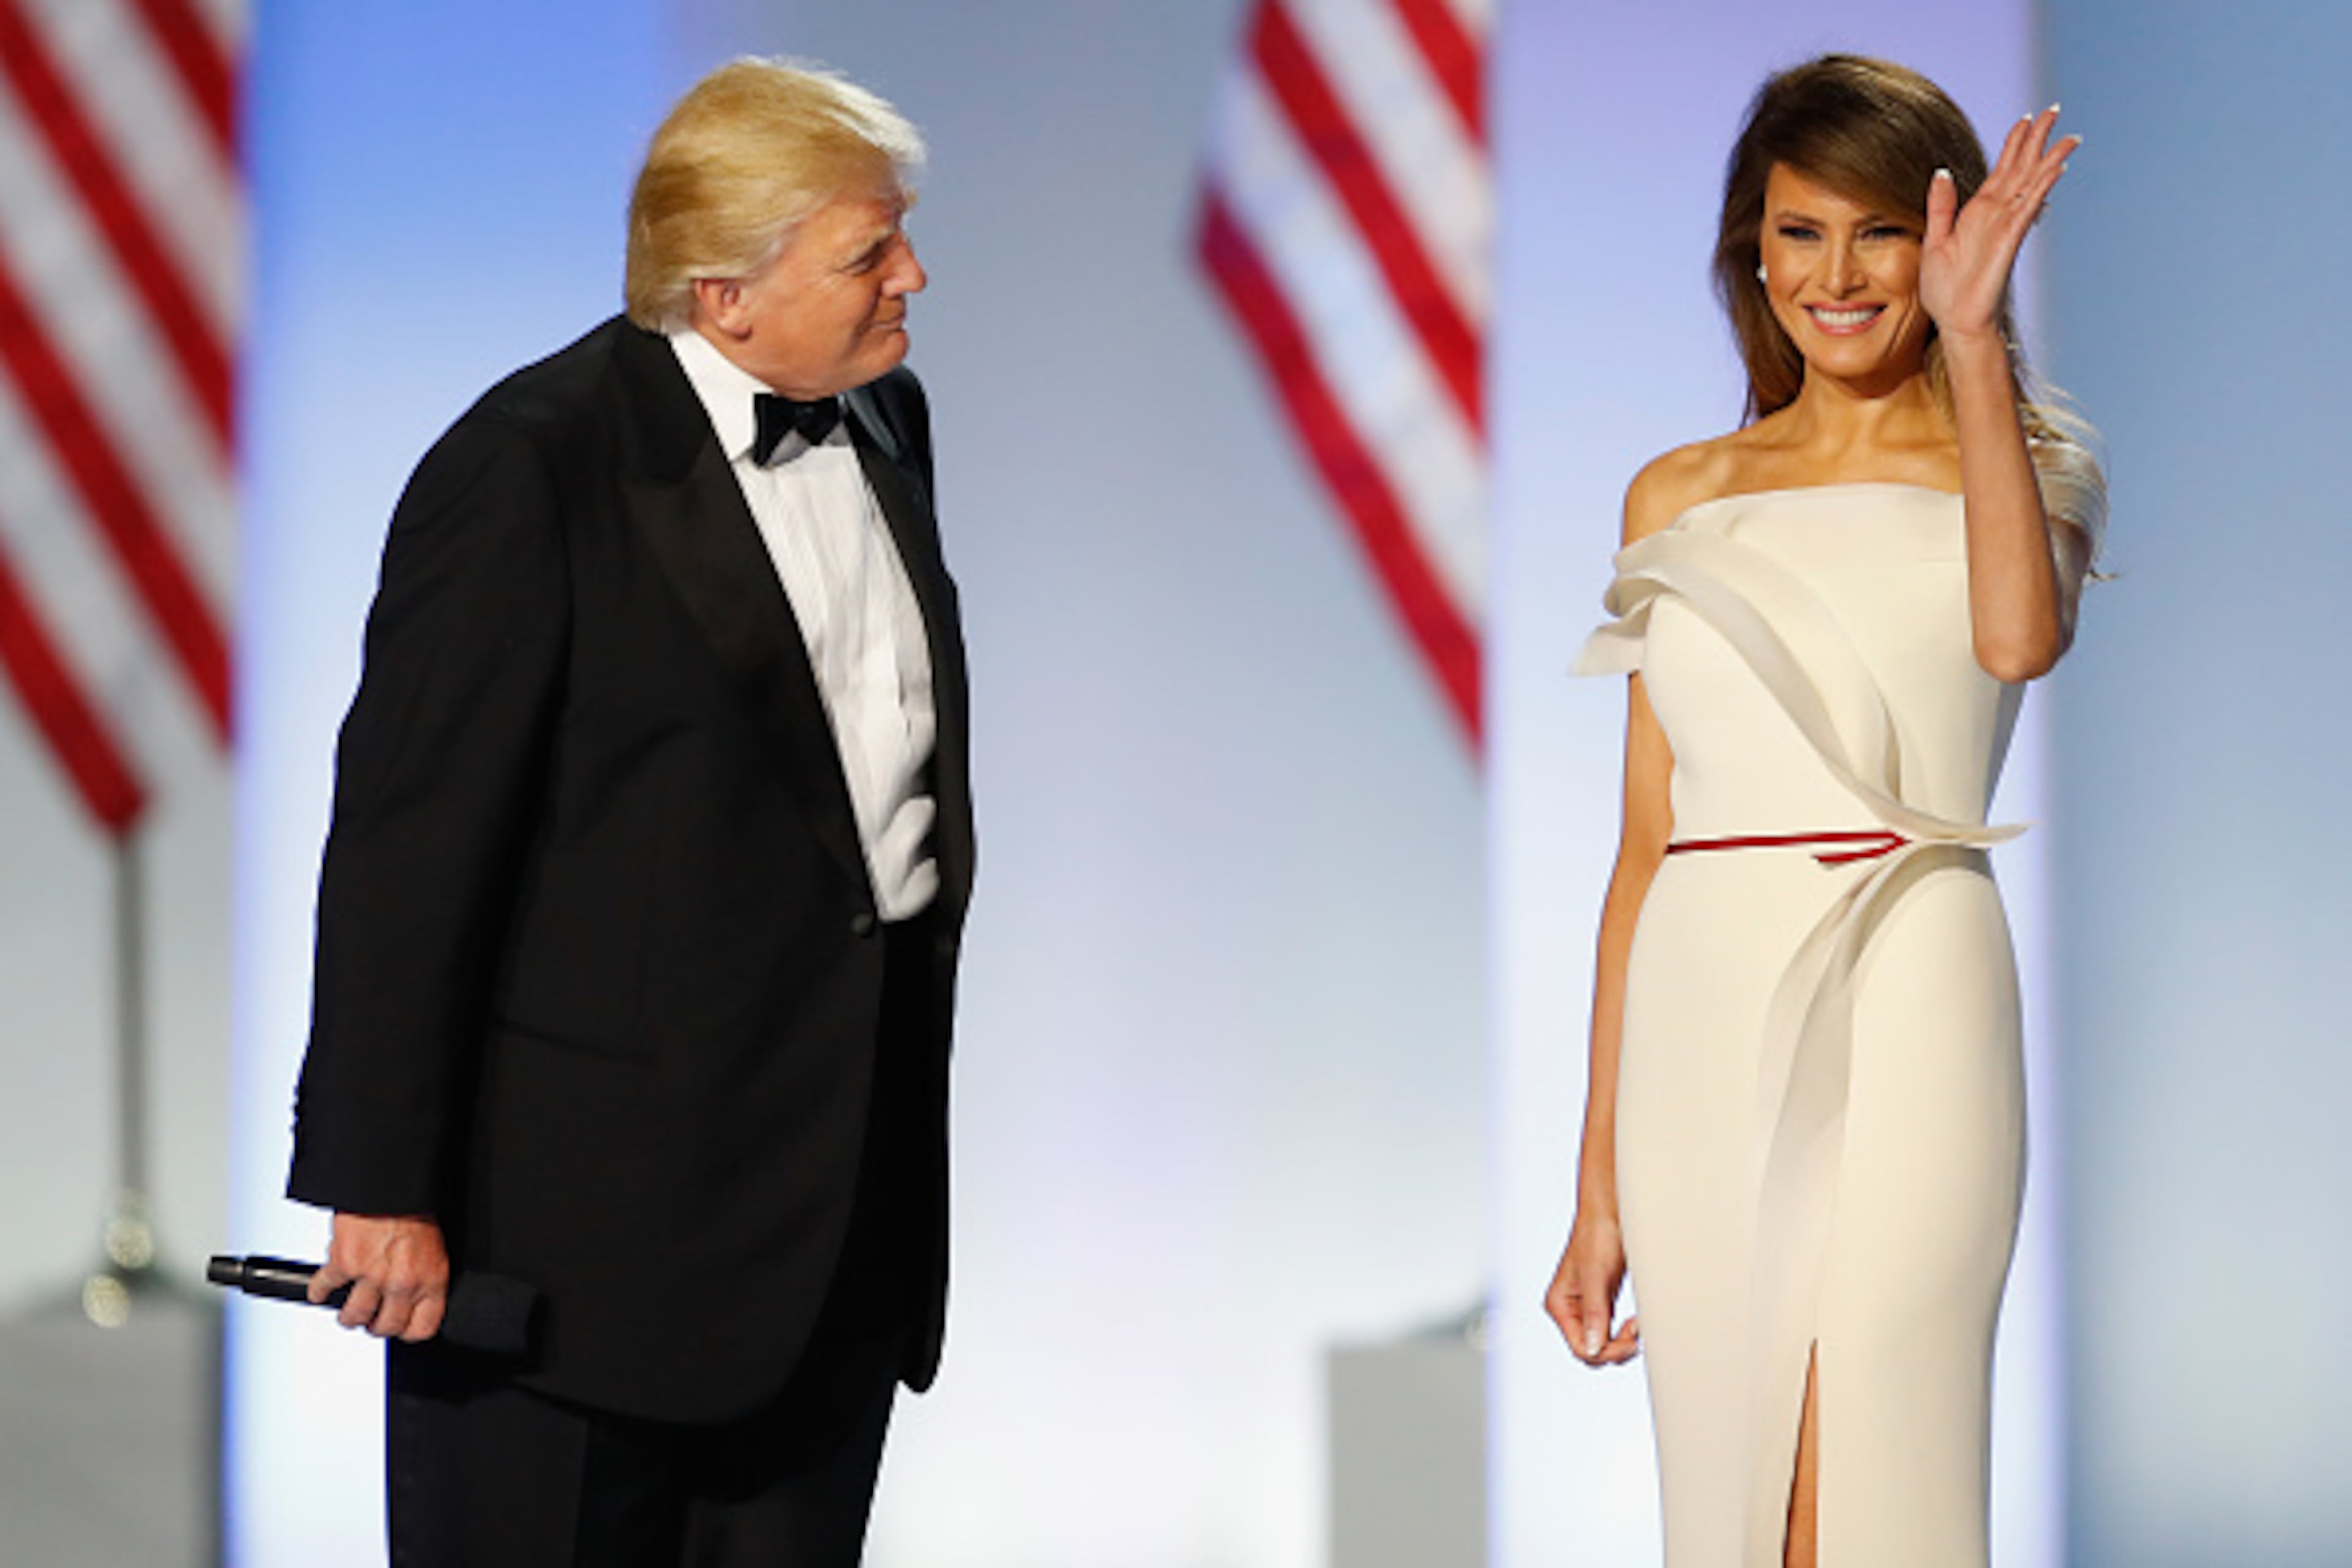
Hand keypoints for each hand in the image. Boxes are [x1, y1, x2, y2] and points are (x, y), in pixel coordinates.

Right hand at [311, 1212, 449, 1341]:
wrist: (392, 1183)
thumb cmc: (414, 1209)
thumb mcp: (433, 1246)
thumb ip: (423, 1274)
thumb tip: (410, 1295)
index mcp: (431, 1279)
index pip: (422, 1327)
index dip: (406, 1331)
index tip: (399, 1327)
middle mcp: (404, 1283)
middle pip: (385, 1327)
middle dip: (375, 1325)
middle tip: (371, 1317)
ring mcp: (373, 1276)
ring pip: (354, 1317)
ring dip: (348, 1315)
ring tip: (348, 1309)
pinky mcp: (345, 1263)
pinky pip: (324, 1289)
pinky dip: (318, 1291)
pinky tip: (320, 1290)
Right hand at [1545, 1212, 1639, 1366]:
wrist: (1610, 1212)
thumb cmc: (1598, 1235)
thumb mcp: (1595, 1276)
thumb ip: (1594, 1314)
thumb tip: (1592, 1349)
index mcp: (1559, 1305)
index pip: (1580, 1348)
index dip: (1606, 1351)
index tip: (1630, 1339)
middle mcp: (1570, 1310)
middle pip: (1592, 1350)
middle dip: (1615, 1347)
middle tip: (1636, 1331)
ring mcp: (1586, 1308)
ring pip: (1603, 1343)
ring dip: (1622, 1341)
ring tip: (1637, 1324)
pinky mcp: (1602, 1303)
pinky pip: (1612, 1330)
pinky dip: (1625, 1332)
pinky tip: (1635, 1321)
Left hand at [1919, 105, 2080, 341]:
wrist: (1954, 320)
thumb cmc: (1945, 288)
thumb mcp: (1934, 239)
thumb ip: (1940, 206)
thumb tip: (1942, 172)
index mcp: (1977, 212)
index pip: (2001, 169)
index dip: (2014, 143)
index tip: (2027, 119)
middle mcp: (1995, 214)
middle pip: (2021, 168)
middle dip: (2037, 139)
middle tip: (2054, 110)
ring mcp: (2005, 226)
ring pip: (2030, 184)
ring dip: (2048, 159)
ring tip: (2067, 135)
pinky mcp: (2009, 241)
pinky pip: (2027, 209)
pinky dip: (2040, 189)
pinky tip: (2054, 170)